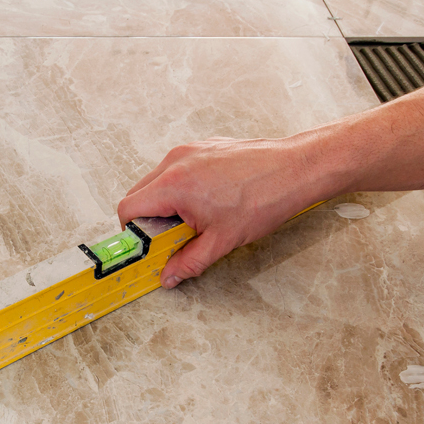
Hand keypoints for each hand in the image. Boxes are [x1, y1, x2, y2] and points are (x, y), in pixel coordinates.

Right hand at [117, 135, 334, 287]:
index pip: (128, 209)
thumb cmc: (264, 198)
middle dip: (149, 220)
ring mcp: (189, 151)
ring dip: (165, 204)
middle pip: (139, 194)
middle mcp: (176, 162)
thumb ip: (188, 262)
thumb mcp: (221, 241)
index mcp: (174, 184)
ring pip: (157, 181)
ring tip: (193, 220)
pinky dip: (181, 189)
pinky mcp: (202, 147)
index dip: (133, 234)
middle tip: (171, 239)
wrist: (295, 169)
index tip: (147, 248)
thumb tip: (169, 276)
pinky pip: (177, 170)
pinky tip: (207, 203)